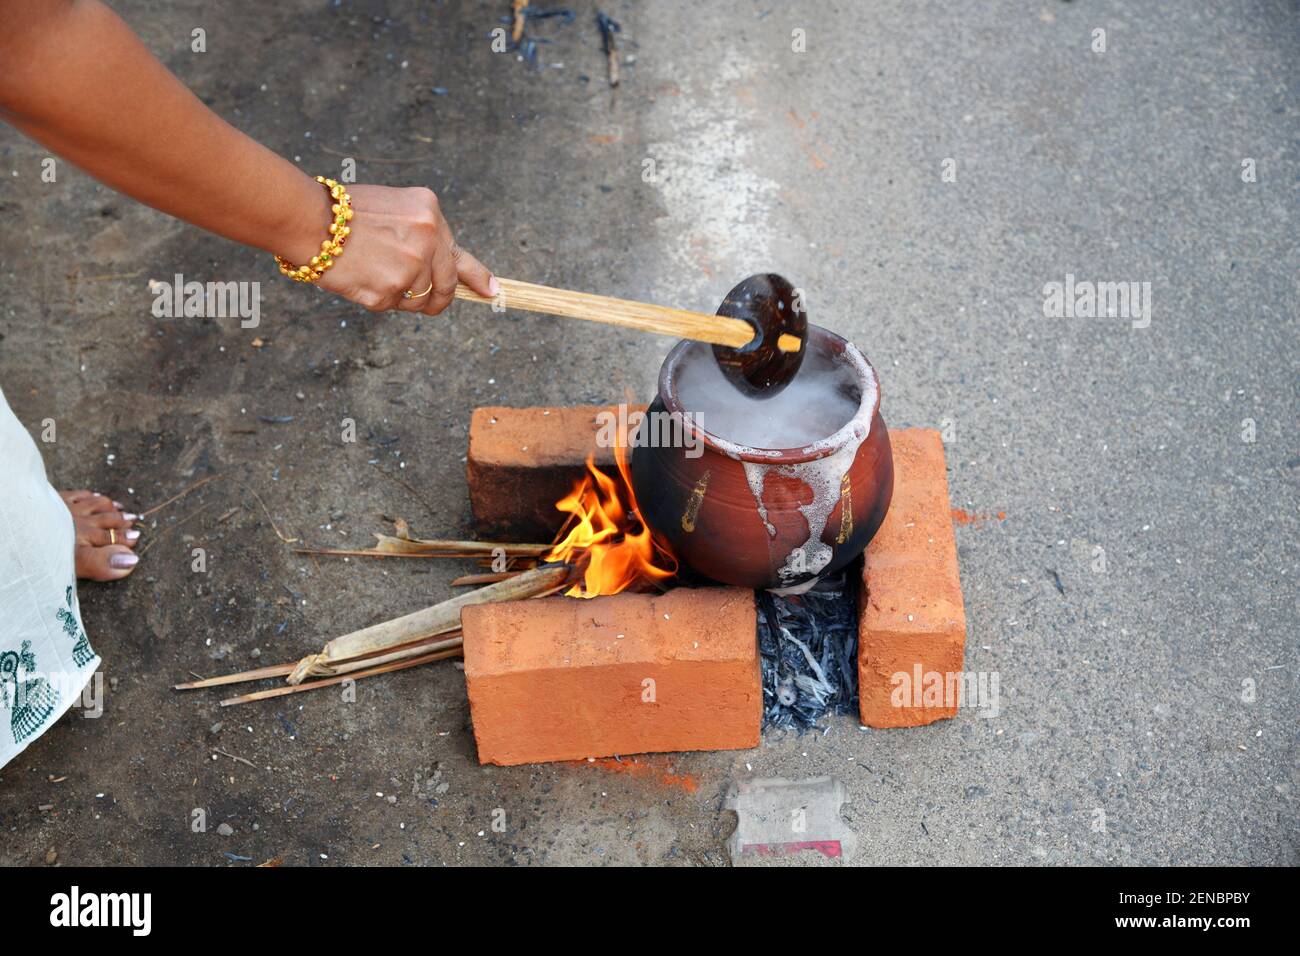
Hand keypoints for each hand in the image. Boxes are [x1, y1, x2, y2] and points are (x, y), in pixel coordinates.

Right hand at [308, 183, 497, 314]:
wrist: (309, 220)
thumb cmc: (343, 213)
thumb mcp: (393, 208)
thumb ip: (419, 234)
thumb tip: (437, 269)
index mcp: (429, 213)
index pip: (460, 253)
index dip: (478, 277)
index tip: (493, 291)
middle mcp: (429, 239)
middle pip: (446, 286)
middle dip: (438, 299)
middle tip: (428, 305)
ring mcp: (412, 267)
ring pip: (420, 300)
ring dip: (402, 298)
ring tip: (374, 275)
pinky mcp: (391, 290)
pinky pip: (393, 306)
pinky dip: (378, 300)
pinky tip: (362, 279)